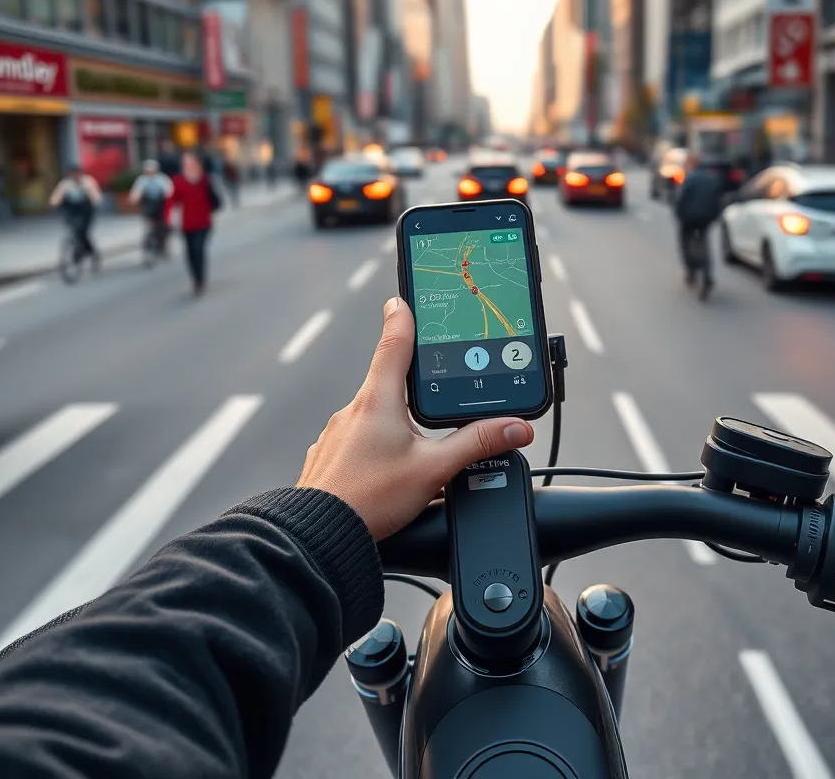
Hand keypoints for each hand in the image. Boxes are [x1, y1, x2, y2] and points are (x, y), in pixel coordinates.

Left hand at [297, 297, 534, 539]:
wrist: (319, 536)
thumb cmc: (370, 500)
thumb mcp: (434, 470)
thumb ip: (477, 444)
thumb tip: (515, 427)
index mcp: (378, 400)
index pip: (393, 343)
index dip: (402, 318)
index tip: (402, 299)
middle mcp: (353, 410)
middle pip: (386, 381)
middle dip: (408, 385)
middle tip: (428, 391)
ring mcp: (336, 434)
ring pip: (372, 416)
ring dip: (393, 424)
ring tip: (412, 452)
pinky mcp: (328, 458)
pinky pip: (356, 441)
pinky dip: (374, 448)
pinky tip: (385, 473)